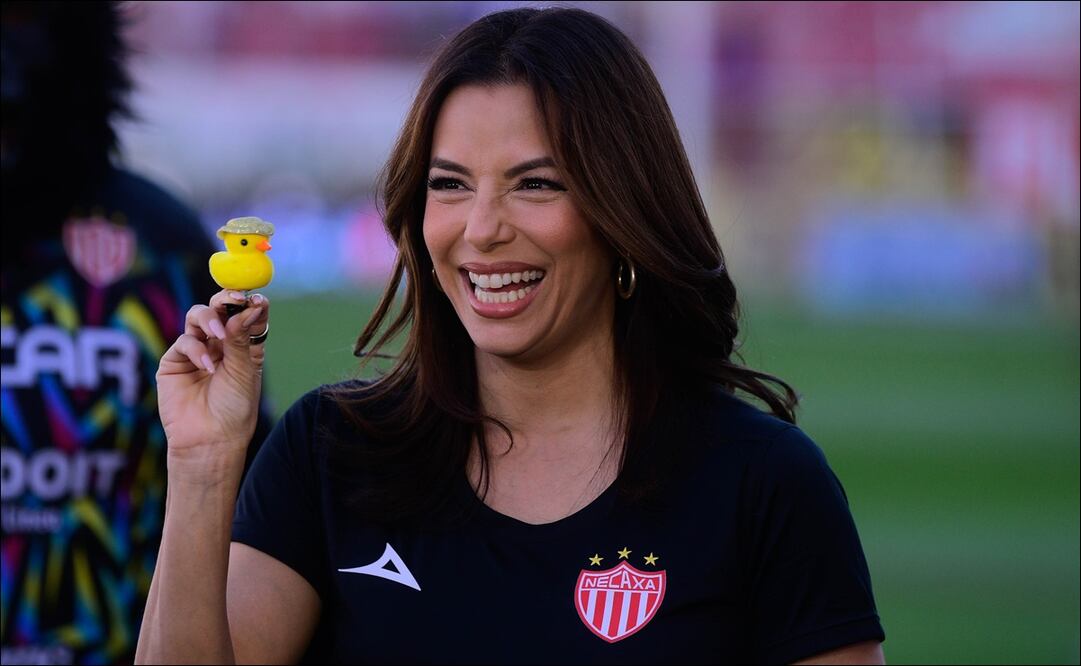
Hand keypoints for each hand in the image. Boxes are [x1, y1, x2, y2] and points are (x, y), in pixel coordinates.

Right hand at [157, 290, 269, 470]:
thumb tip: (248, 306)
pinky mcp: (175, 361)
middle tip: (235, 298)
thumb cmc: (234, 408)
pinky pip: (184, 341)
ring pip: (198, 315)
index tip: (256, 298)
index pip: (246, 314)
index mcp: (244, 345)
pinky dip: (196, 350)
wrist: (211, 439)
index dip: (250, 303)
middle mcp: (220, 344)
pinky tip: (208, 367)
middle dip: (226, 299)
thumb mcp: (244, 371)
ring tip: (219, 332)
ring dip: (210, 317)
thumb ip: (241, 338)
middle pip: (220, 308)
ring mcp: (197, 350)